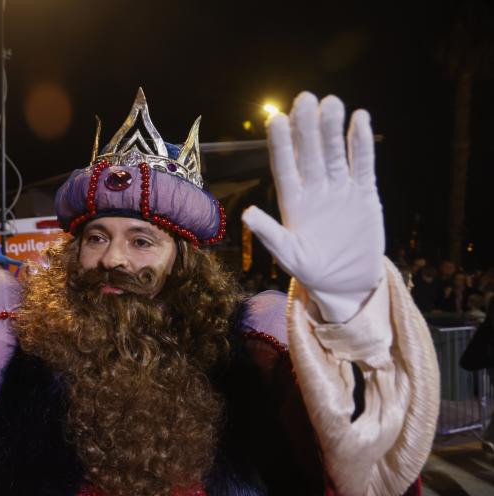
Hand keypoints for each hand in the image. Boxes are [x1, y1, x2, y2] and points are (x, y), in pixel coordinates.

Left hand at [242, 92, 383, 322]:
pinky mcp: (364, 194)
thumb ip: (270, 234)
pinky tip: (360, 119)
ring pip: (334, 153)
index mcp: (292, 202)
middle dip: (307, 127)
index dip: (280, 143)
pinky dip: (361, 144)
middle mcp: (314, 190)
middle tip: (305, 98)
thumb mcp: (288, 256)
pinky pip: (361, 165)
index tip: (275, 119)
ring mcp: (339, 190)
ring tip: (331, 103)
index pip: (284, 166)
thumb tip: (245, 215)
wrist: (346, 283)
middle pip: (309, 152)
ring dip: (333, 129)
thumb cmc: (311, 271)